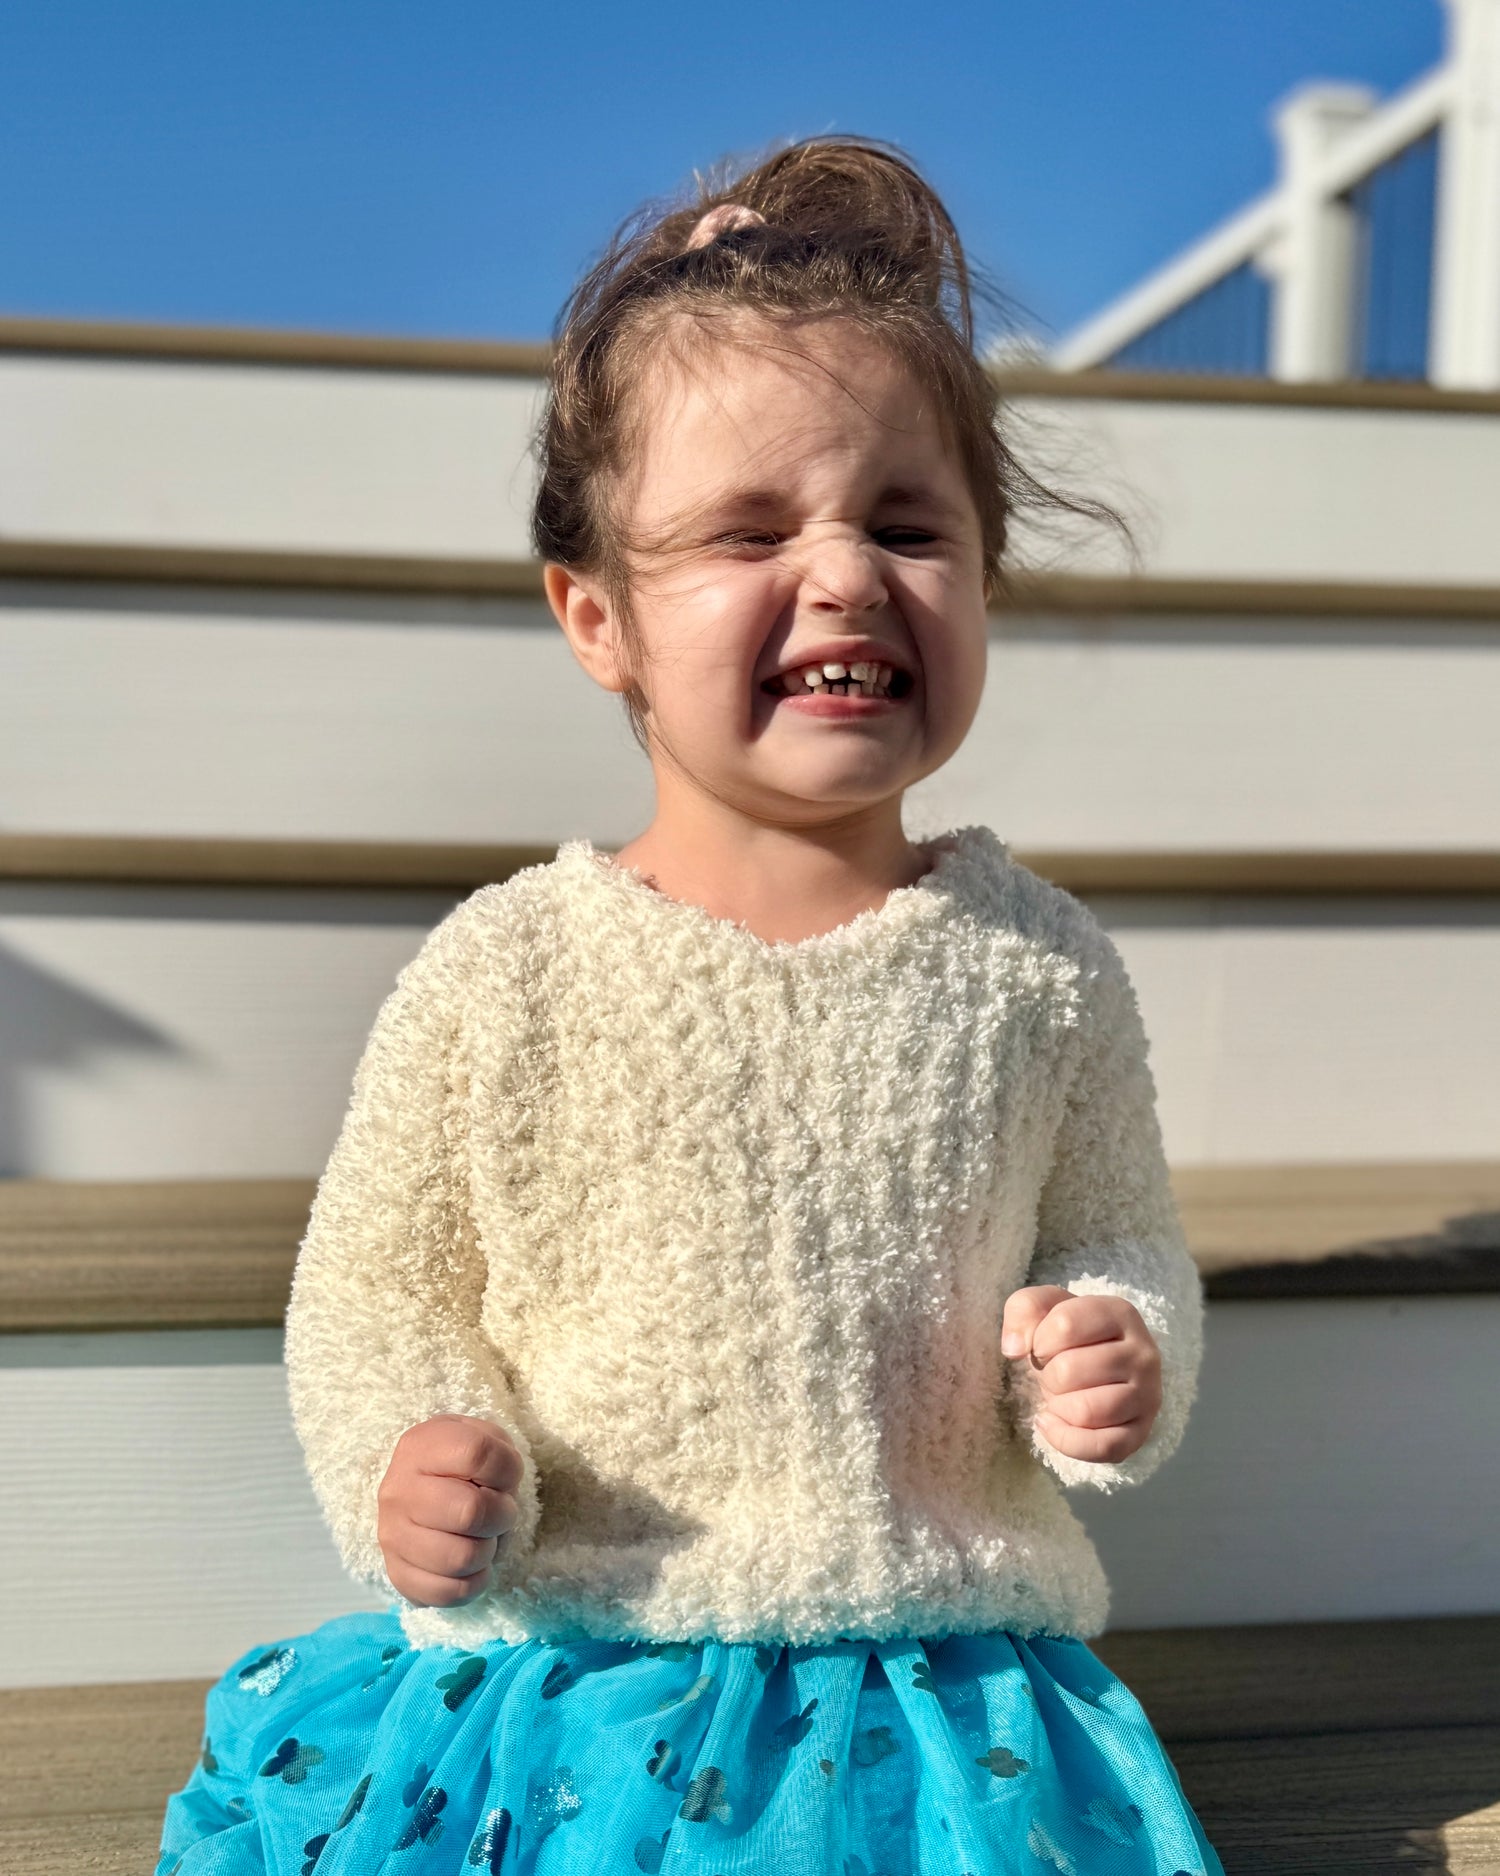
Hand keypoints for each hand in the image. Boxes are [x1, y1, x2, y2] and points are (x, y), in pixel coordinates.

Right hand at [376, 1414, 523, 1606]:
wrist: (425, 1489)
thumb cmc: (464, 1464)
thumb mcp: (484, 1438)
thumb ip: (499, 1454)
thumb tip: (500, 1493)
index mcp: (419, 1447)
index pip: (476, 1453)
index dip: (506, 1468)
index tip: (504, 1477)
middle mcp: (398, 1490)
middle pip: (471, 1512)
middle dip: (502, 1514)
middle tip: (498, 1513)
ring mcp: (393, 1536)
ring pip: (462, 1558)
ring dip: (488, 1550)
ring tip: (482, 1537)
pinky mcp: (398, 1574)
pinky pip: (450, 1593)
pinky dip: (474, 1582)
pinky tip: (472, 1564)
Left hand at [1001, 1285, 1161, 1463]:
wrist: (1100, 1366)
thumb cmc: (1070, 1335)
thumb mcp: (1044, 1307)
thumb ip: (1023, 1309)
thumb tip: (1013, 1348)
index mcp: (1120, 1314)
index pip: (1064, 1324)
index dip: (1040, 1339)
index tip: (1044, 1345)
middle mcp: (1143, 1354)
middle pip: (1068, 1371)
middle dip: (1046, 1376)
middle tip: (1053, 1374)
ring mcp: (1147, 1396)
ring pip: (1085, 1411)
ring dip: (1057, 1406)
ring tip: (1059, 1396)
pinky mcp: (1140, 1433)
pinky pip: (1100, 1447)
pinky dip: (1065, 1440)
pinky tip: (1052, 1424)